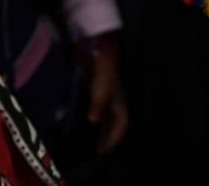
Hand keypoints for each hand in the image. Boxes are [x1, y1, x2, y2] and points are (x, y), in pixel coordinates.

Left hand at [84, 39, 127, 153]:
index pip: (121, 127)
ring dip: (101, 130)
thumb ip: (97, 107)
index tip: (103, 152)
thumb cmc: (104, 75)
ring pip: (106, 120)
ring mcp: (108, 100)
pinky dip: (95, 121)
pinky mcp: (99, 95)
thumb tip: (93, 120)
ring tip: (91, 141)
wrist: (101, 56)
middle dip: (107, 137)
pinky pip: (99, 112)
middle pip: (114, 125)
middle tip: (96, 150)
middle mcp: (116, 105)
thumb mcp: (101, 92)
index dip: (113, 140)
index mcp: (120, 106)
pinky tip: (87, 124)